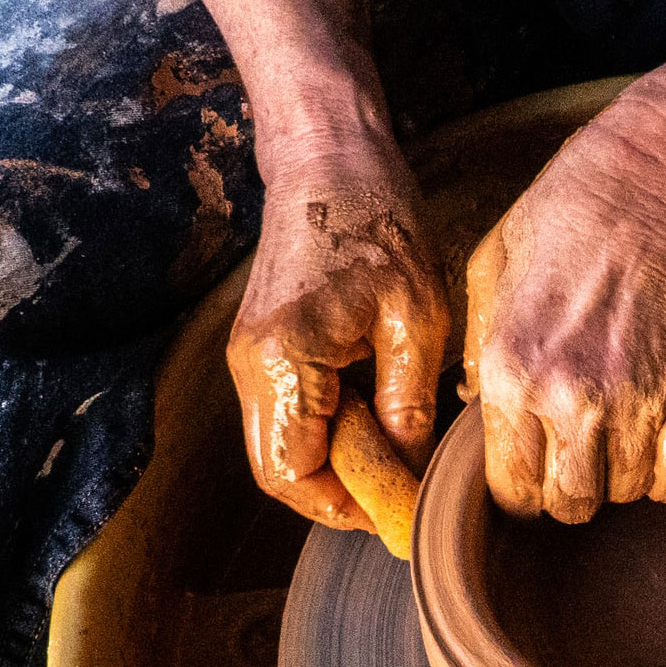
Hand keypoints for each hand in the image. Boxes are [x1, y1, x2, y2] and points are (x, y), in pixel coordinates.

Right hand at [228, 152, 447, 531]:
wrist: (329, 156)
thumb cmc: (378, 221)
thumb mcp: (416, 320)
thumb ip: (407, 407)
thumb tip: (410, 475)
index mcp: (284, 361)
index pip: (294, 477)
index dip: (345, 507)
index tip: (398, 510)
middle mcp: (250, 366)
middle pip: (281, 472)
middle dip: (340, 492)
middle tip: (401, 486)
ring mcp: (249, 357)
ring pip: (283, 446)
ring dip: (336, 461)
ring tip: (396, 441)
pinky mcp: (262, 346)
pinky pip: (290, 415)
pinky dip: (330, 429)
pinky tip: (377, 406)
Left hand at [463, 113, 665, 522]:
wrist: (638, 190)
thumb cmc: (555, 224)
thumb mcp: (484, 280)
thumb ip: (476, 357)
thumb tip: (475, 410)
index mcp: (508, 375)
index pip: (510, 491)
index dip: (518, 491)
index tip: (528, 470)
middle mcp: (567, 399)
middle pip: (570, 506)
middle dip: (568, 492)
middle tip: (572, 458)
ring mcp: (631, 400)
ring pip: (625, 494)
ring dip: (619, 479)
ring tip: (613, 439)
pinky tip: (656, 446)